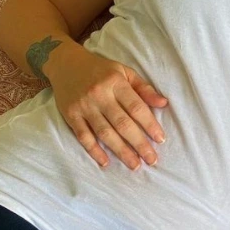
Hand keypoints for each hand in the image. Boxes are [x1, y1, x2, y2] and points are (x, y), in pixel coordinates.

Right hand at [47, 42, 167, 169]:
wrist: (66, 64)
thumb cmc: (101, 70)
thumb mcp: (124, 72)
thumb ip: (144, 89)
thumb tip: (163, 104)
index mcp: (116, 83)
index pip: (136, 107)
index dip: (150, 124)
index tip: (161, 139)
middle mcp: (99, 95)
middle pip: (122, 124)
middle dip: (139, 143)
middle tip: (152, 159)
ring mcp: (84, 106)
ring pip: (105, 133)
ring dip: (121, 151)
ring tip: (135, 165)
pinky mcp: (70, 115)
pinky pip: (83, 136)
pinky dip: (94, 150)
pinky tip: (105, 162)